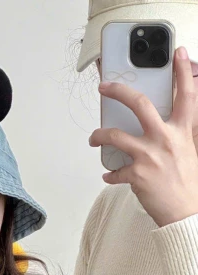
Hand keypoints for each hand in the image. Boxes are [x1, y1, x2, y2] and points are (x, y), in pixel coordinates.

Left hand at [89, 46, 197, 226]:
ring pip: (114, 135)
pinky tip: (110, 176)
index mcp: (182, 131)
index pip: (187, 95)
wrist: (185, 211)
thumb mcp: (189, 150)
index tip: (177, 54)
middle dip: (119, 91)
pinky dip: (111, 174)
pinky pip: (115, 171)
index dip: (182, 72)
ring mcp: (149, 156)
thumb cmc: (186, 182)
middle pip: (140, 105)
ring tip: (93, 138)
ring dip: (99, 135)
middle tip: (104, 87)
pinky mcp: (136, 174)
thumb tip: (163, 123)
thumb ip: (179, 133)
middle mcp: (165, 139)